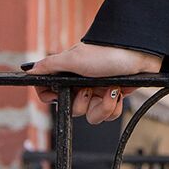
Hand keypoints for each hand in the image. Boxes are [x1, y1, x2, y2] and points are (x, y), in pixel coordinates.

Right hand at [24, 42, 162, 124]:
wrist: (140, 53)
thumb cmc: (106, 52)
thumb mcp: (74, 58)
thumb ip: (50, 66)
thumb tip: (29, 71)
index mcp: (69, 73)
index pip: (49, 92)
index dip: (51, 98)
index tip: (57, 96)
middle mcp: (82, 83)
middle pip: (71, 110)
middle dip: (83, 102)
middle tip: (90, 88)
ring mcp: (98, 91)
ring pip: (92, 117)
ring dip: (102, 106)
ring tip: (110, 89)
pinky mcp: (114, 96)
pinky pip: (109, 115)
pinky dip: (114, 105)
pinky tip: (119, 92)